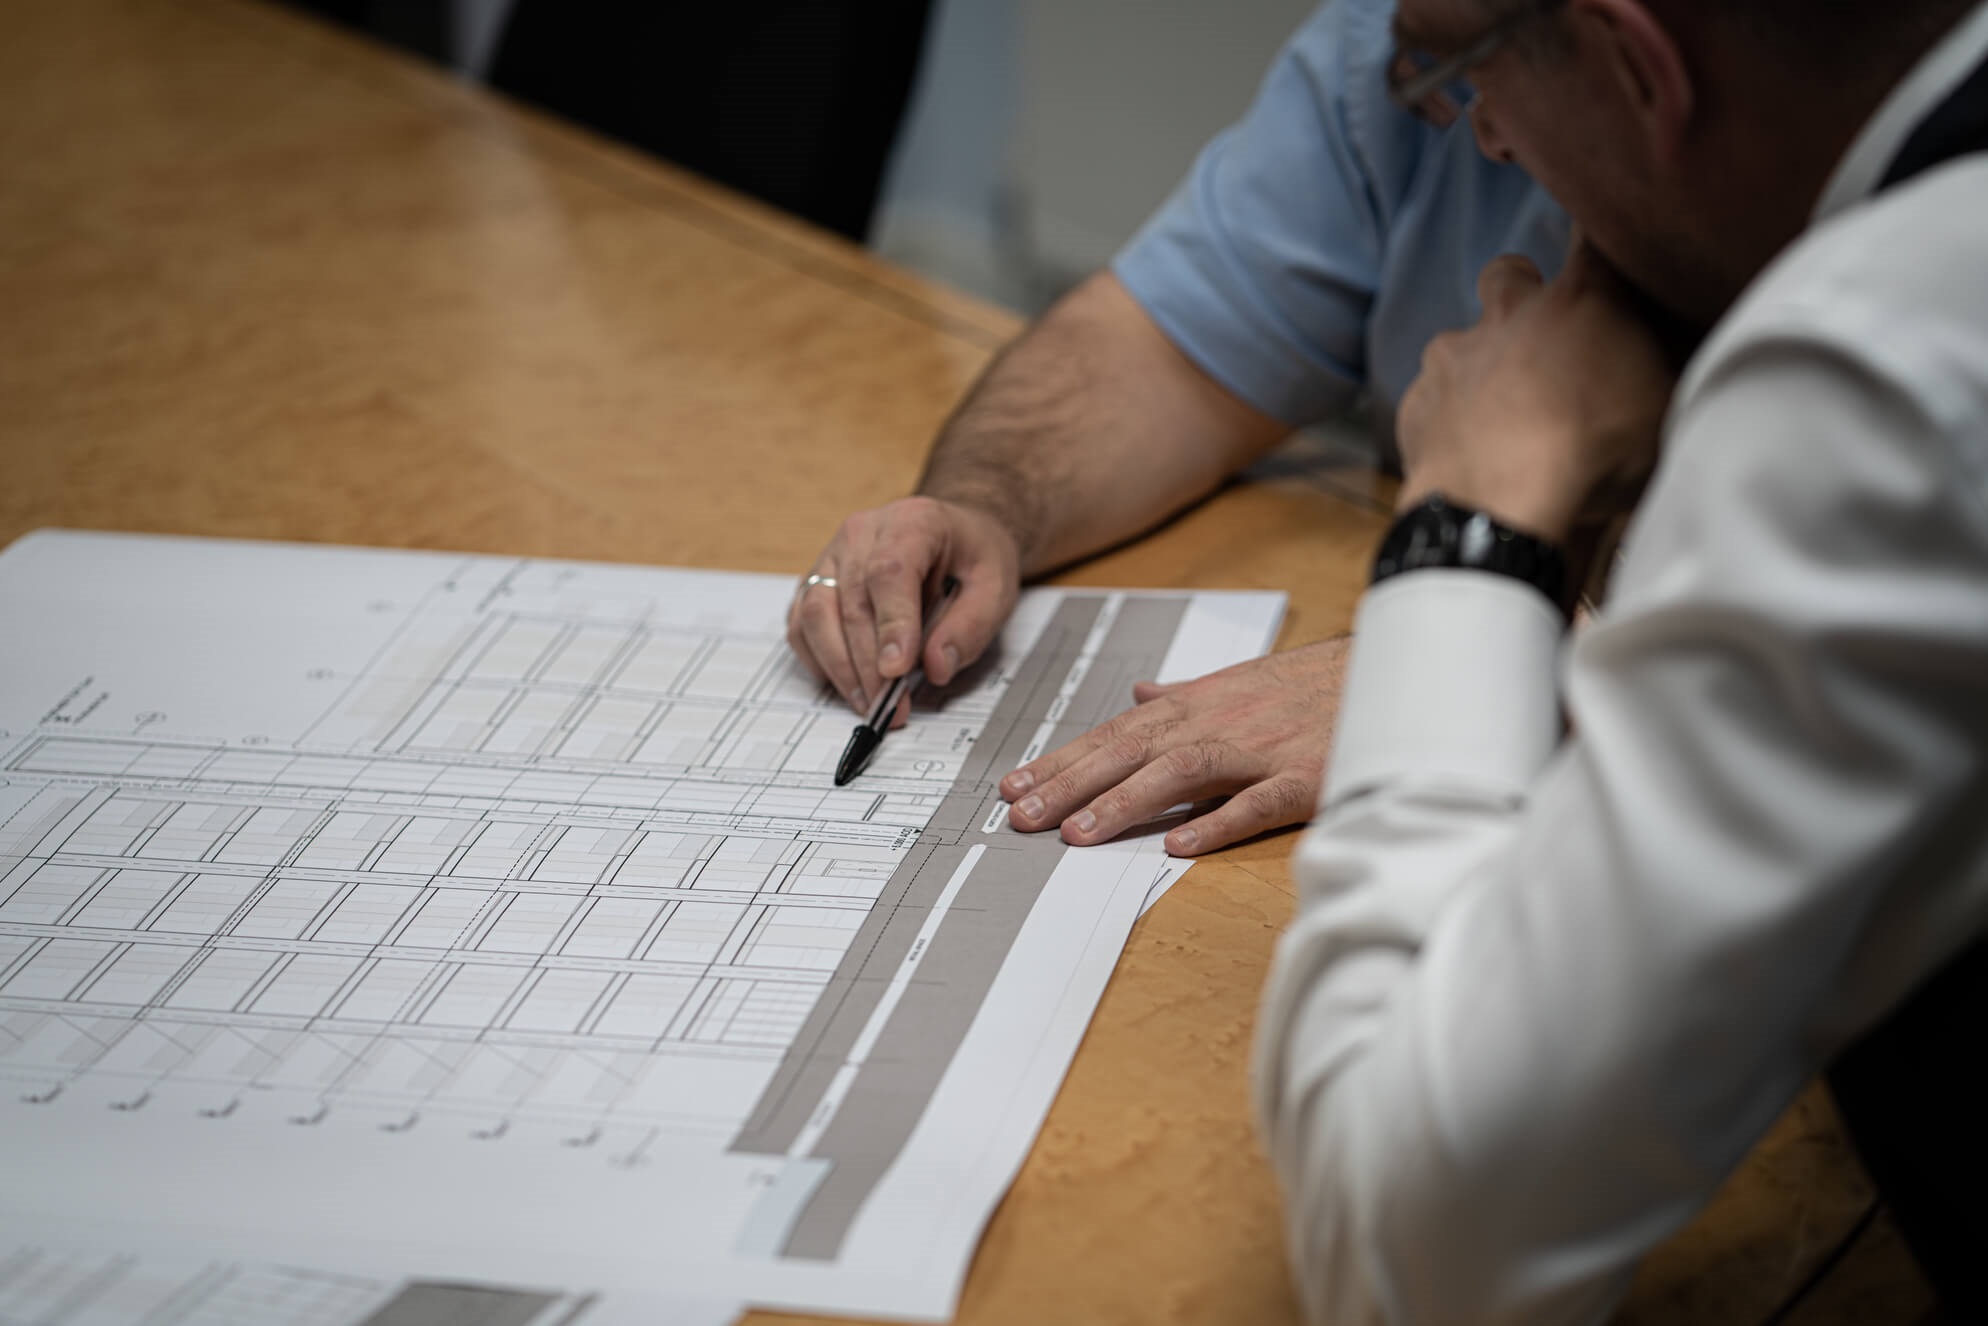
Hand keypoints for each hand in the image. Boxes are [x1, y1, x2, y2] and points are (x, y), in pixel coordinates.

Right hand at [788, 496, 1021, 716]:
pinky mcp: (816, 582)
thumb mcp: (996, 587)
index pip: (890, 572)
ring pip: (816, 614)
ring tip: (869, 704)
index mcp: (912, 522)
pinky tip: (846, 683)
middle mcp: (861, 533)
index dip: (891, 625)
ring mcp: (832, 556)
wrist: (952, 534)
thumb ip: (970, 627)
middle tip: (890, 707)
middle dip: (868, 664)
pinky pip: (802, 624)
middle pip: (851, 601)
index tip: (896, 671)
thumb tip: (936, 667)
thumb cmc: (972, 557)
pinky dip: (819, 660)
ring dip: (840, 668)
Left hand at [998, 637, 1349, 855]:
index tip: (1016, 786)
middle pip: (1132, 751)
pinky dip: (1217, 822)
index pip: (1116, 734)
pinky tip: (1178, 844)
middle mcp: (1219, 722)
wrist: (1392, 674)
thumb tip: (1138, 694)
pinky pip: (1255, 802)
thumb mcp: (1242, 681)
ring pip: (1180, 773)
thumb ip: (1185, 694)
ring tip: (1077, 833)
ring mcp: (1261, 750)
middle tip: (1020, 816)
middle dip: (1071, 783)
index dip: (1064, 760)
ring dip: (1125, 803)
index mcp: (1199, 704)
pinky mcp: (1304, 778)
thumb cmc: (1313, 685)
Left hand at [1395, 242, 1679, 542]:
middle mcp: (1509, 312)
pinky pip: (1431, 399)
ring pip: (1460, 342)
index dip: (1597, 238)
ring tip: (1500, 418)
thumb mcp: (1664, 408)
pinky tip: (1469, 455)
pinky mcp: (1415, 403)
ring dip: (1479, 368)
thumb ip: (1658, 365)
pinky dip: (1448, 420)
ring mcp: (1452, 356)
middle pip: (1508, 273)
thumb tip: (1656, 354)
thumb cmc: (1598, 456)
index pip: (1593, 239)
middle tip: (1541, 341)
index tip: (1599, 252)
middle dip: (1520, 294)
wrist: (1501, 511)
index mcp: (1580, 300)